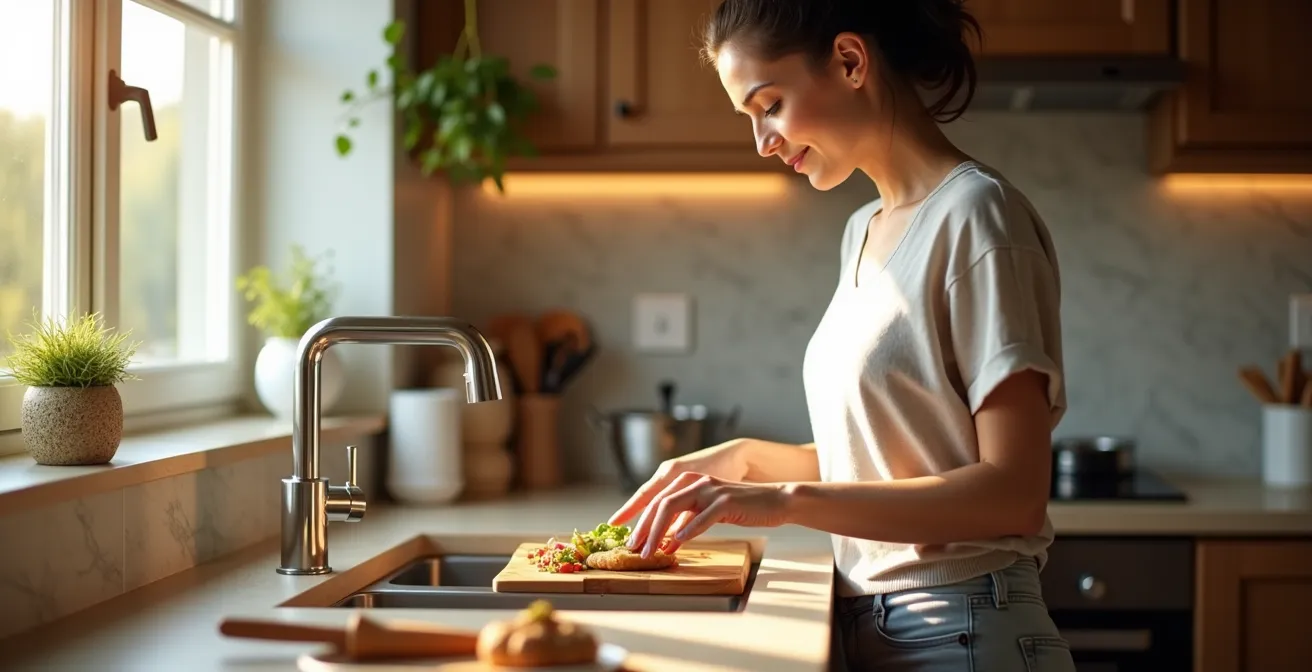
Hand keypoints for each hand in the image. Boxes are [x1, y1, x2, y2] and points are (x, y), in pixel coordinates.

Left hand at [623, 473, 789, 557]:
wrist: (775, 501)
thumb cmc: (742, 508)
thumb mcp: (709, 513)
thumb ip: (688, 521)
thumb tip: (666, 542)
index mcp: (689, 481)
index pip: (657, 500)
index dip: (640, 519)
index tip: (628, 538)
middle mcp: (696, 481)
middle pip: (660, 503)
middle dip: (644, 528)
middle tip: (634, 548)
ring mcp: (710, 489)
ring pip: (674, 508)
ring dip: (659, 532)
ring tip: (651, 551)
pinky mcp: (726, 500)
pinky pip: (701, 516)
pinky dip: (687, 530)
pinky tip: (677, 542)